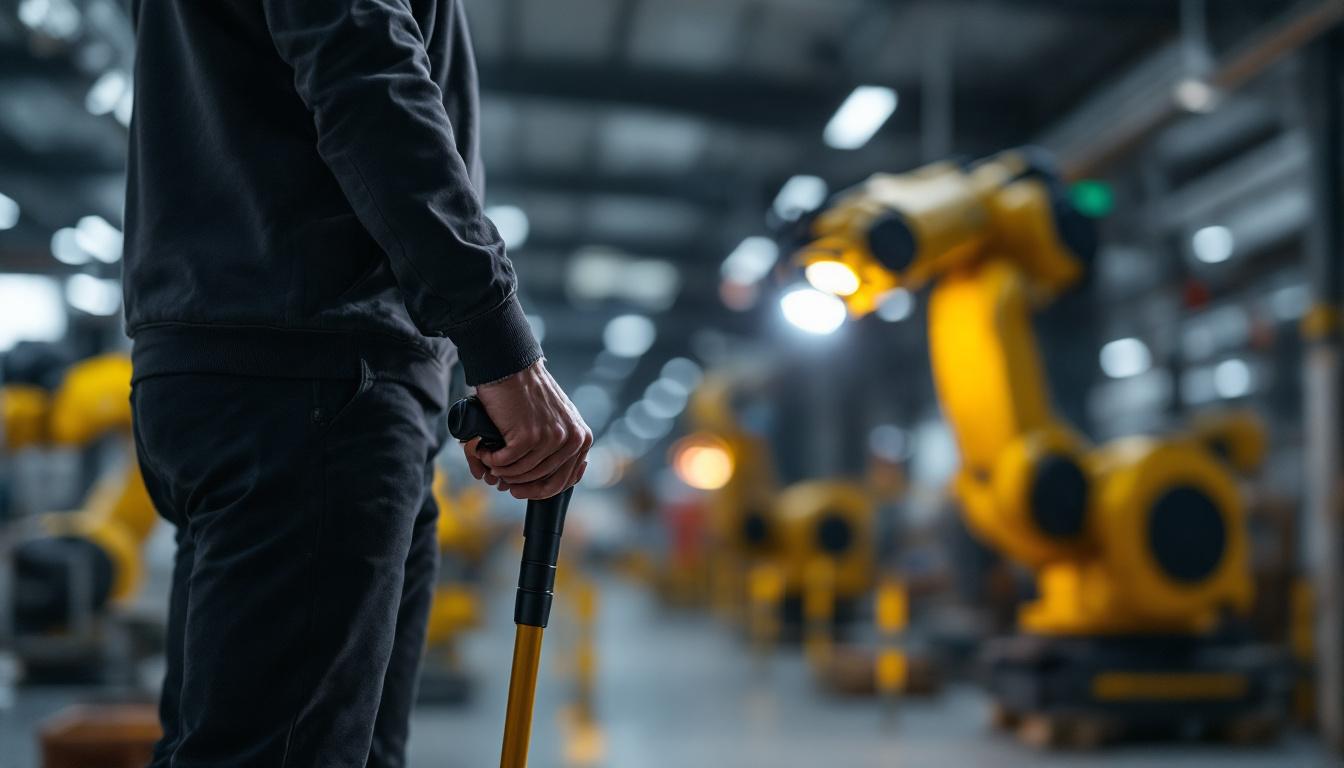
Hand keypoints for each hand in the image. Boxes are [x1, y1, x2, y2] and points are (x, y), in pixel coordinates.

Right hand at [461, 359, 591, 499]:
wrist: (511, 366)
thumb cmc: (527, 392)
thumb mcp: (556, 419)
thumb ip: (558, 445)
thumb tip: (541, 479)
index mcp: (581, 437)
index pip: (565, 479)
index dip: (540, 490)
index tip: (522, 489)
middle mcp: (572, 439)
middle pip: (544, 481)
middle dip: (520, 487)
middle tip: (501, 482)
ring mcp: (552, 439)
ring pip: (522, 473)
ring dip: (501, 470)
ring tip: (488, 459)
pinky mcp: (529, 436)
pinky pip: (505, 462)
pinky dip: (490, 459)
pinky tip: (483, 450)